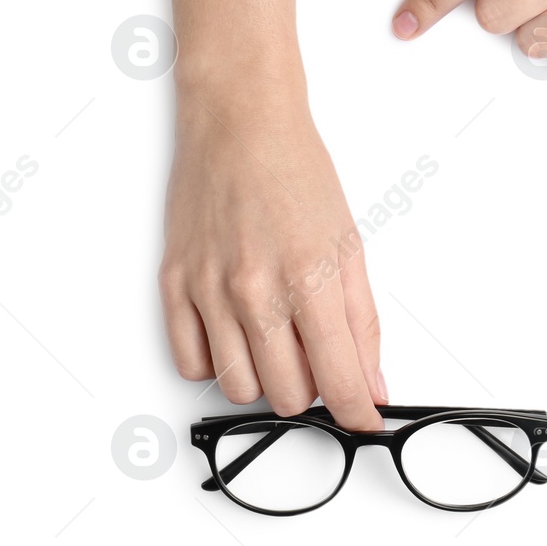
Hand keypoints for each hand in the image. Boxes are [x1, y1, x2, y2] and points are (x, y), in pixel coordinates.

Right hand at [160, 66, 385, 429]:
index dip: (359, 411)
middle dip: (314, 390)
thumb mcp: (350, 247)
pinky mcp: (174, 284)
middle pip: (287, 395)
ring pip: (239, 388)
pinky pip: (192, 363)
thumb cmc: (297, 175)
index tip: (367, 421)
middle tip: (322, 361)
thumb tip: (373, 382)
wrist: (240, 124)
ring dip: (267, 381)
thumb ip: (362, 323)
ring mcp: (209, 290)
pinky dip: (219, 364)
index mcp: (309, 278)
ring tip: (281, 344)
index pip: (339, 378)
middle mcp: (255, 290)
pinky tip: (239, 336)